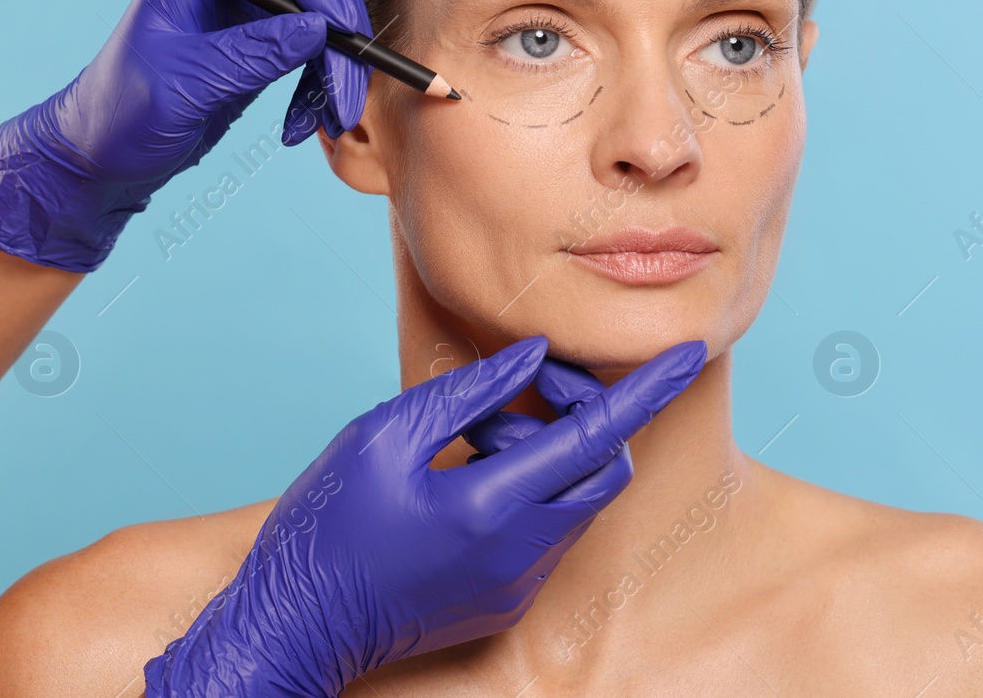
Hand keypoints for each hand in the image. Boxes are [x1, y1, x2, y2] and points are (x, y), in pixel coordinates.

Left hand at [0, 0, 371, 271]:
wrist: (101, 159)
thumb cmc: (121, 113)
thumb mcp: (186, 82)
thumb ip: (252, 52)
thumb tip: (318, 30)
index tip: (337, 27)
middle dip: (337, 37)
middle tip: (346, 90)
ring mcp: (246, 18)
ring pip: (320, 24)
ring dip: (334, 74)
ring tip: (330, 121)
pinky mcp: (260, 54)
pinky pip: (312, 59)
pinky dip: (317, 93)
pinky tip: (299, 127)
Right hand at [143, 334, 707, 697]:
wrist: (293, 627)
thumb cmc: (327, 525)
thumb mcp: (383, 437)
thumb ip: (468, 393)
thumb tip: (534, 355)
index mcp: (491, 509)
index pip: (596, 436)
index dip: (647, 391)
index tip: (689, 355)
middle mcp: (520, 555)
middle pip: (603, 470)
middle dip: (585, 417)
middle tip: (527, 390)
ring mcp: (517, 586)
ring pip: (576, 501)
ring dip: (548, 456)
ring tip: (474, 441)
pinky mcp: (505, 604)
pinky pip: (547, 533)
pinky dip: (529, 492)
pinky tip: (466, 482)